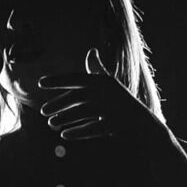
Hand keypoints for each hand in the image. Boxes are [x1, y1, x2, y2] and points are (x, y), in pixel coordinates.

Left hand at [37, 47, 168, 144]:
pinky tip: (65, 134)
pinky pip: (91, 128)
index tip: (39, 83)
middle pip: (75, 98)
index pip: (76, 78)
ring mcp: (112, 109)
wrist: (146, 127)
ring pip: (81, 113)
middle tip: (43, 111)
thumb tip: (91, 51)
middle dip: (57, 104)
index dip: (58, 80)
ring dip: (63, 118)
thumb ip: (99, 70)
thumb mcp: (112, 85)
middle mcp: (107, 93)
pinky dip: (77, 131)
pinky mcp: (115, 125)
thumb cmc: (124, 104)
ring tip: (51, 124)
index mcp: (104, 81)